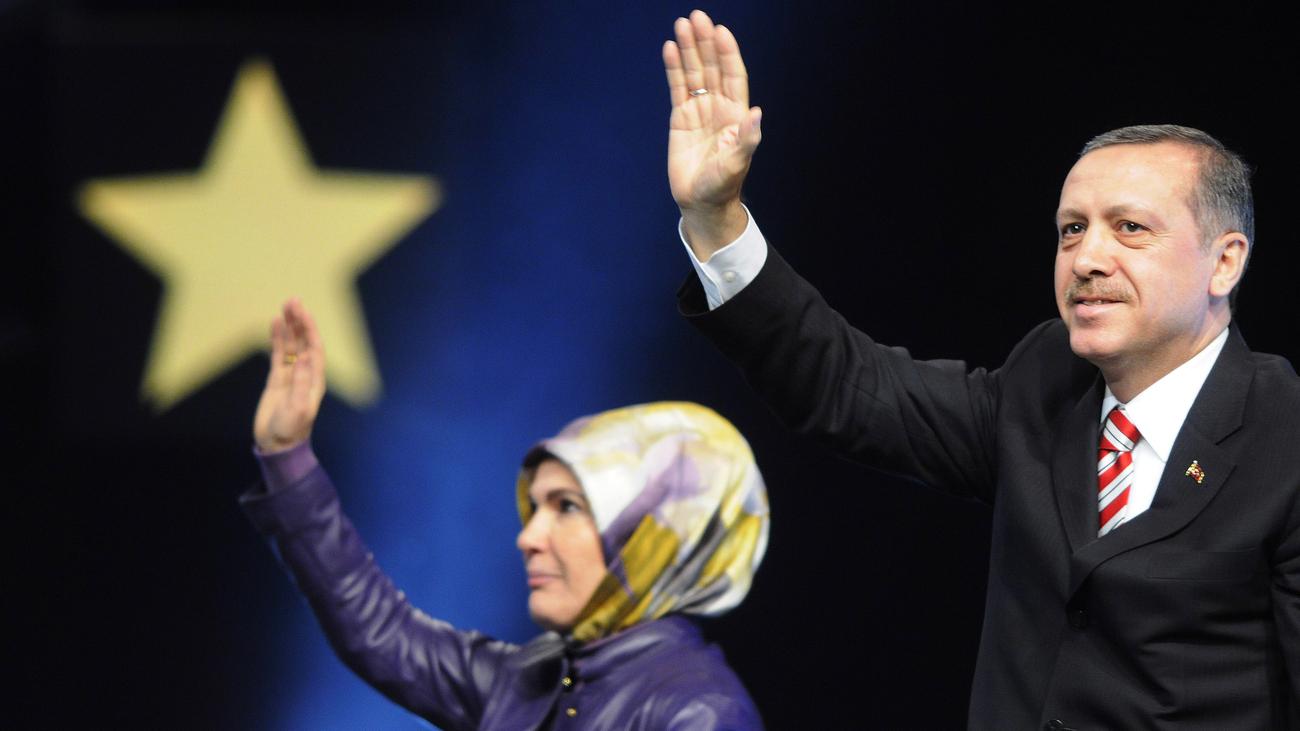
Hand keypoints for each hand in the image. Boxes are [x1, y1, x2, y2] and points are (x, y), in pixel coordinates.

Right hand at [253, 298, 325, 452]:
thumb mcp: (298, 409)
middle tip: (293, 301)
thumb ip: (301, 384)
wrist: (278, 444)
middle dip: (300, 321)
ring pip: (291, 345)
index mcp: (315, 379)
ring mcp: (291, 374)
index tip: (302, 312)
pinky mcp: (278, 379)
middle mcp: (306, 373)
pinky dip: (277, 338)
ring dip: (290, 326)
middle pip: (304, 341)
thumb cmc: (291, 429)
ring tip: (285, 306)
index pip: (314, 348)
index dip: (309, 329)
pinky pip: (278, 354)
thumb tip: (303, 359)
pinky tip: (274, 324)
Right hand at [664, 10, 761, 255]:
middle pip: (711, 67)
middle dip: (705, 42)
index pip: (732, 76)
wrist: (700, 202)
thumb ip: (747, 139)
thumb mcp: (736, 164)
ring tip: (681, 25)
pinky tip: (670, 48)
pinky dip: (673, 68)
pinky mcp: (681, 118)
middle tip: (696, 17)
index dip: (727, 53)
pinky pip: (677, 87)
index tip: (720, 31)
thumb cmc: (722, 186)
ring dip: (688, 49)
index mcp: (735, 115)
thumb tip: (756, 113)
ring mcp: (699, 110)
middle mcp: (718, 107)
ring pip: (693, 73)